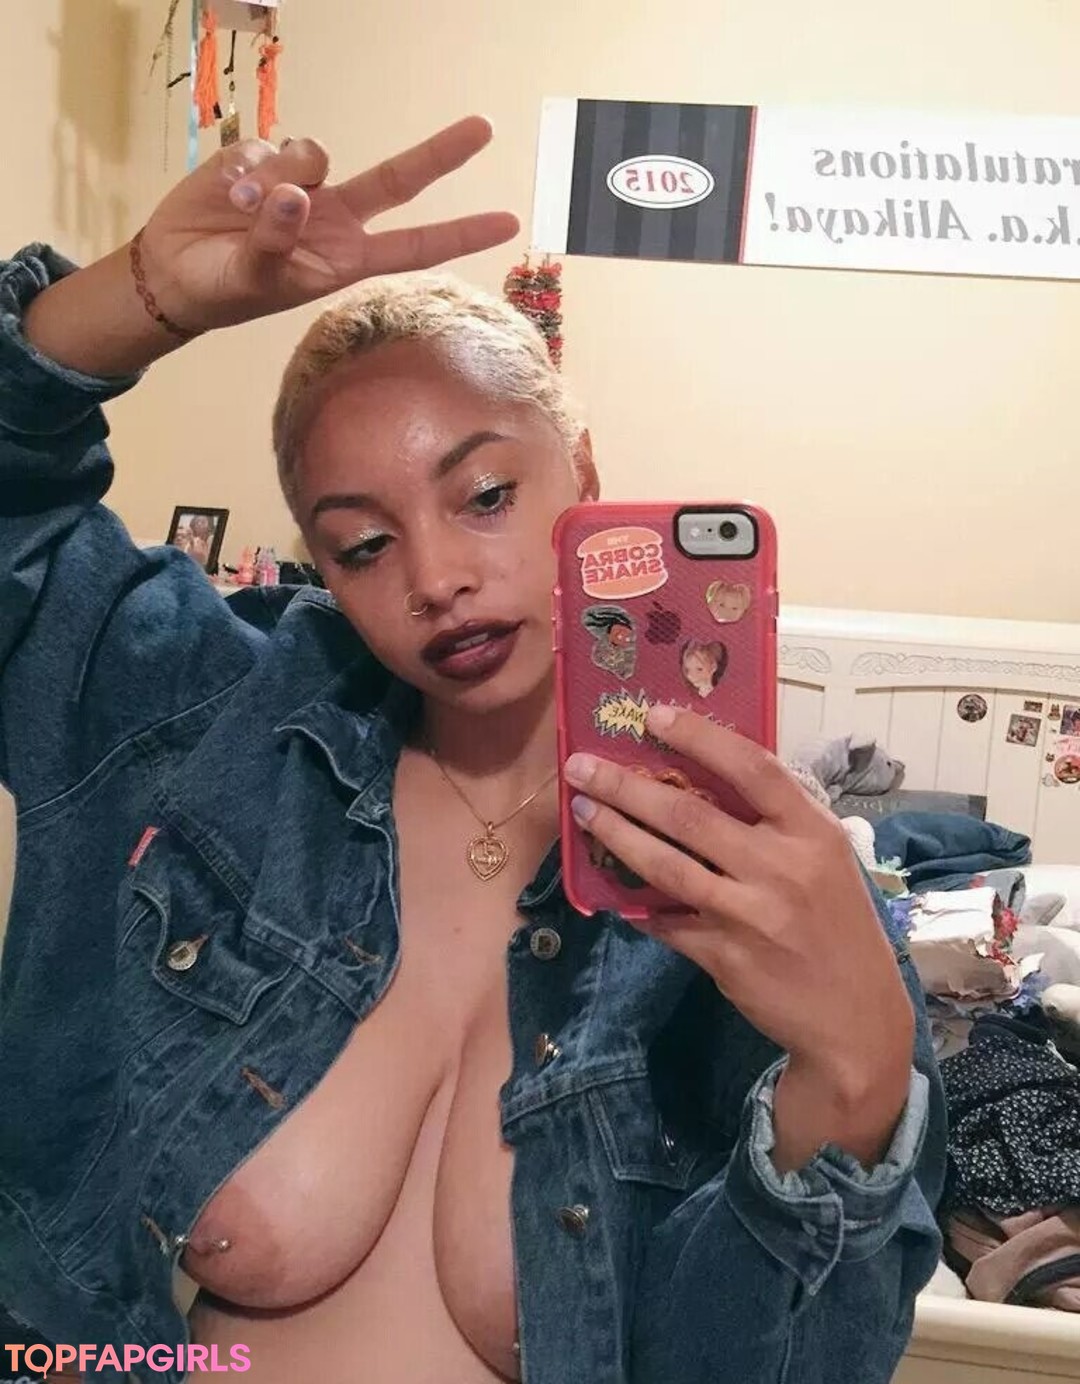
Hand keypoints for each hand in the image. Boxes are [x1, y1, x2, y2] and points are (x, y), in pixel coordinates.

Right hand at [140, 116, 517, 331]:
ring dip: (278, 175)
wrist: (173, 270)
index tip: (509, 223)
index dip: (461, 233)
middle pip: (398, 178)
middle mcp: (336, 218)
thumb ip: (273, 242)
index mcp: (346, 259)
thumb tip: (293, 197)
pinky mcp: (266, 159)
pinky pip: (269, 145)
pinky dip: (245, 168)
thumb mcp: (251, 280)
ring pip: (316, 154)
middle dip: (441, 153)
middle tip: (485, 127)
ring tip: (240, 210)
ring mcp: (303, 184)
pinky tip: (227, 194)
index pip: (414, 245)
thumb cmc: (223, 289)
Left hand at [564, 703, 914, 1168]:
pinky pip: (666, 921)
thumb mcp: (827, 861)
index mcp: (812, 833)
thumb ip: (778, 822)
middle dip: (627, 787)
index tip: (653, 715)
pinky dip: (635, 903)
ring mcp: (751, 915)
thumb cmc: (838, 926)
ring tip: (583, 811)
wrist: (857, 1018)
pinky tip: (608, 885)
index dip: (700, 737)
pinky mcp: (726, 957)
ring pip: (667, 867)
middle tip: (583, 766)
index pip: (753, 768)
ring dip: (617, 835)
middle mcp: (783, 868)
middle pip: (691, 816)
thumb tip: (705, 780)